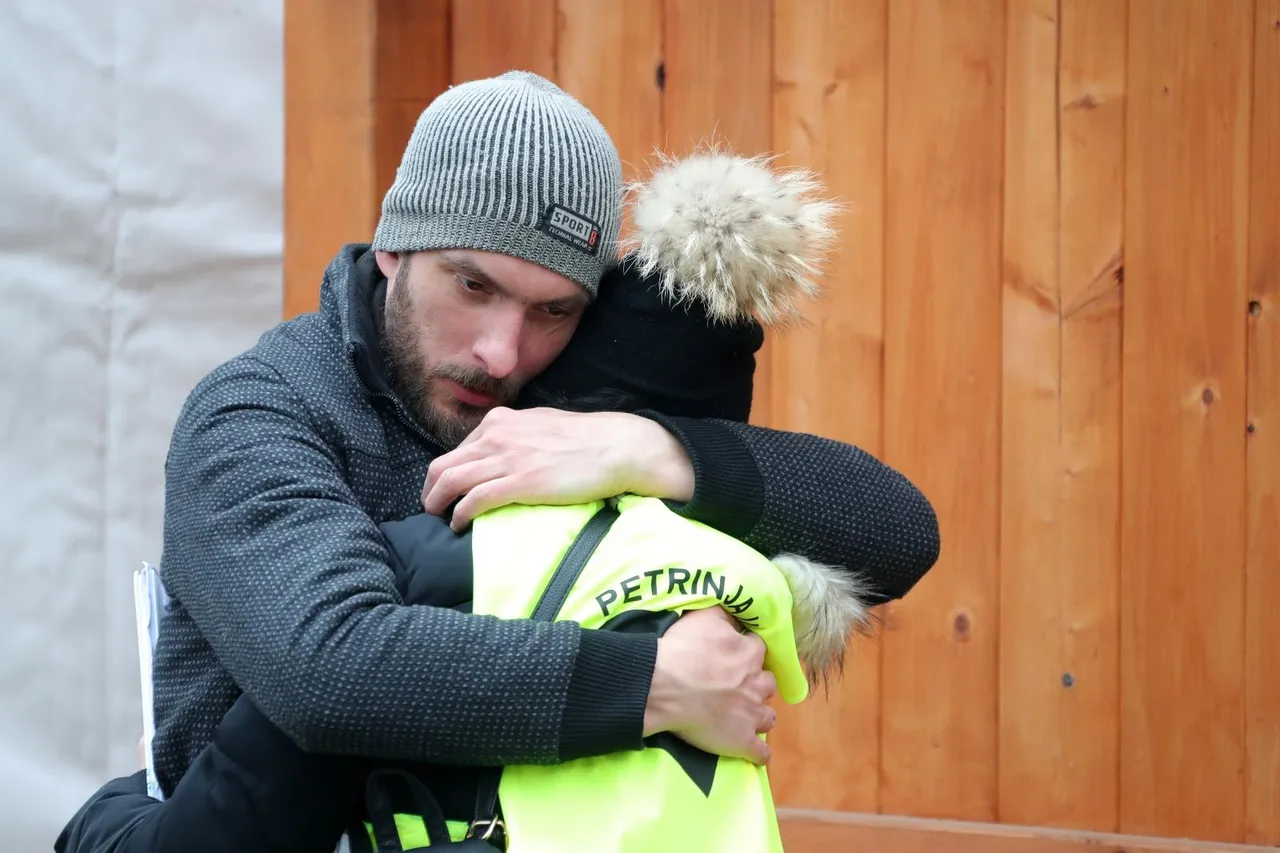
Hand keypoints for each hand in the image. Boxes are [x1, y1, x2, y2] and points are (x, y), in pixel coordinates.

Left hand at [422, 407, 694, 530]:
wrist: (616, 447)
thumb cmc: (586, 438)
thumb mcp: (541, 424)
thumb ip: (517, 434)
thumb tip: (503, 449)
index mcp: (502, 421)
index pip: (459, 449)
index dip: (447, 472)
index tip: (447, 488)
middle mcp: (497, 436)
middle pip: (443, 465)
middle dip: (431, 488)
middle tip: (431, 506)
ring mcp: (507, 459)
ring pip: (451, 482)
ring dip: (437, 503)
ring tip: (439, 518)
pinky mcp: (519, 483)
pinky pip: (474, 500)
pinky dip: (460, 514)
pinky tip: (460, 525)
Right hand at [643, 607, 777, 764]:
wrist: (664, 685)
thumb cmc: (682, 649)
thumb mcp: (704, 617)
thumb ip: (724, 615)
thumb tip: (735, 615)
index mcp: (749, 654)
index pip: (759, 650)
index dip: (747, 653)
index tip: (735, 656)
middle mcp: (756, 684)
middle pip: (768, 685)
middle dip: (757, 685)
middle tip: (737, 687)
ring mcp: (752, 715)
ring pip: (769, 718)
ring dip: (759, 716)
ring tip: (744, 717)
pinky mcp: (742, 742)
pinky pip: (760, 753)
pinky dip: (757, 752)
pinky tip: (751, 750)